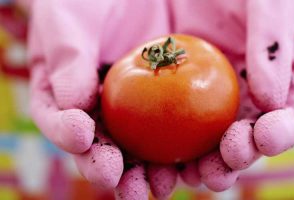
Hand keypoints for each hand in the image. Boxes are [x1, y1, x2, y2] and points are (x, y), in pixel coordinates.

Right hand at [28, 1, 180, 199]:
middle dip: (116, 172)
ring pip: (146, 150)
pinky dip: (191, 147)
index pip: (63, 122)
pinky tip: (200, 156)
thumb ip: (68, 57)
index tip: (81, 137)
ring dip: (155, 172)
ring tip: (163, 183)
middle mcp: (105, 111)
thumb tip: (73, 102)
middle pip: (106, 149)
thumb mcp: (70, 20)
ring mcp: (141, 112)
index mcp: (71, 96)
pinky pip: (185, 129)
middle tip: (126, 184)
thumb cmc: (88, 1)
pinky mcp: (176, 104)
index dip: (68, 135)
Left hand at [170, 0, 293, 190]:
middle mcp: (235, 98)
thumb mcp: (267, 5)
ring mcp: (201, 101)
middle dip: (228, 162)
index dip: (275, 135)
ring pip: (200, 145)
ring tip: (185, 177)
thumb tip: (271, 101)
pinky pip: (163, 130)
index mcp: (267, 81)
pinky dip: (159, 150)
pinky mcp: (167, 100)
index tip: (264, 138)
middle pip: (237, 141)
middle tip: (217, 173)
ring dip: (193, 167)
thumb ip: (271, 45)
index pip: (278, 119)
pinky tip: (151, 162)